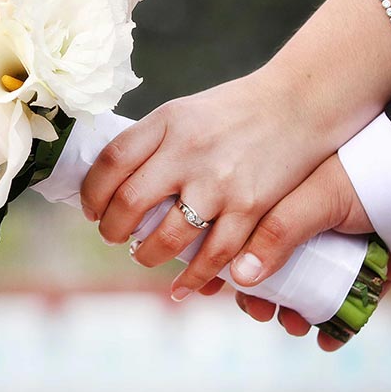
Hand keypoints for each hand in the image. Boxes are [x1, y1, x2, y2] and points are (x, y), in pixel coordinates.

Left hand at [80, 67, 335, 300]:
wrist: (299, 103)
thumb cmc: (235, 110)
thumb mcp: (185, 111)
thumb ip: (153, 142)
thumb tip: (112, 181)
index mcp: (167, 121)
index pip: (111, 162)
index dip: (92, 193)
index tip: (91, 209)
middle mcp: (188, 151)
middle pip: (129, 202)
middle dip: (112, 230)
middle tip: (112, 236)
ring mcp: (218, 182)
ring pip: (165, 237)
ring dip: (146, 255)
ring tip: (142, 255)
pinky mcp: (250, 207)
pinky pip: (214, 255)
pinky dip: (194, 279)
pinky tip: (181, 288)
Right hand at [223, 153, 390, 350]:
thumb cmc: (365, 179)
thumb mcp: (314, 199)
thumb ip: (277, 233)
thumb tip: (240, 279)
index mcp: (290, 202)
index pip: (248, 237)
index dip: (231, 264)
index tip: (218, 290)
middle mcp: (312, 227)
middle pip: (276, 269)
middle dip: (264, 297)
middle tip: (261, 314)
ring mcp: (342, 251)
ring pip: (309, 291)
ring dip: (296, 315)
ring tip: (294, 327)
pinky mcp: (372, 272)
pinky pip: (350, 305)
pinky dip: (338, 327)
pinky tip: (328, 342)